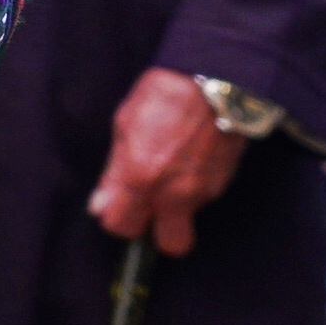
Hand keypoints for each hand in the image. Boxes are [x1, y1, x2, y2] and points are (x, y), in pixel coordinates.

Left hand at [86, 69, 247, 256]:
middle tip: (151, 206)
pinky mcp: (224, 182)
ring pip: (189, 218)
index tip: (120, 205)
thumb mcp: (125, 126)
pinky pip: (204, 198)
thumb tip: (101, 206)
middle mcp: (175, 194)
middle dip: (160, 232)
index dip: (119, 219)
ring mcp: (204, 191)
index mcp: (142, 178)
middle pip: (172, 245)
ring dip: (178, 206)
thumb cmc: (163, 95)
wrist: (216, 79)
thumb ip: (114, 174)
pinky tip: (190, 159)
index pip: (122, 227)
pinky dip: (194, 188)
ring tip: (172, 167)